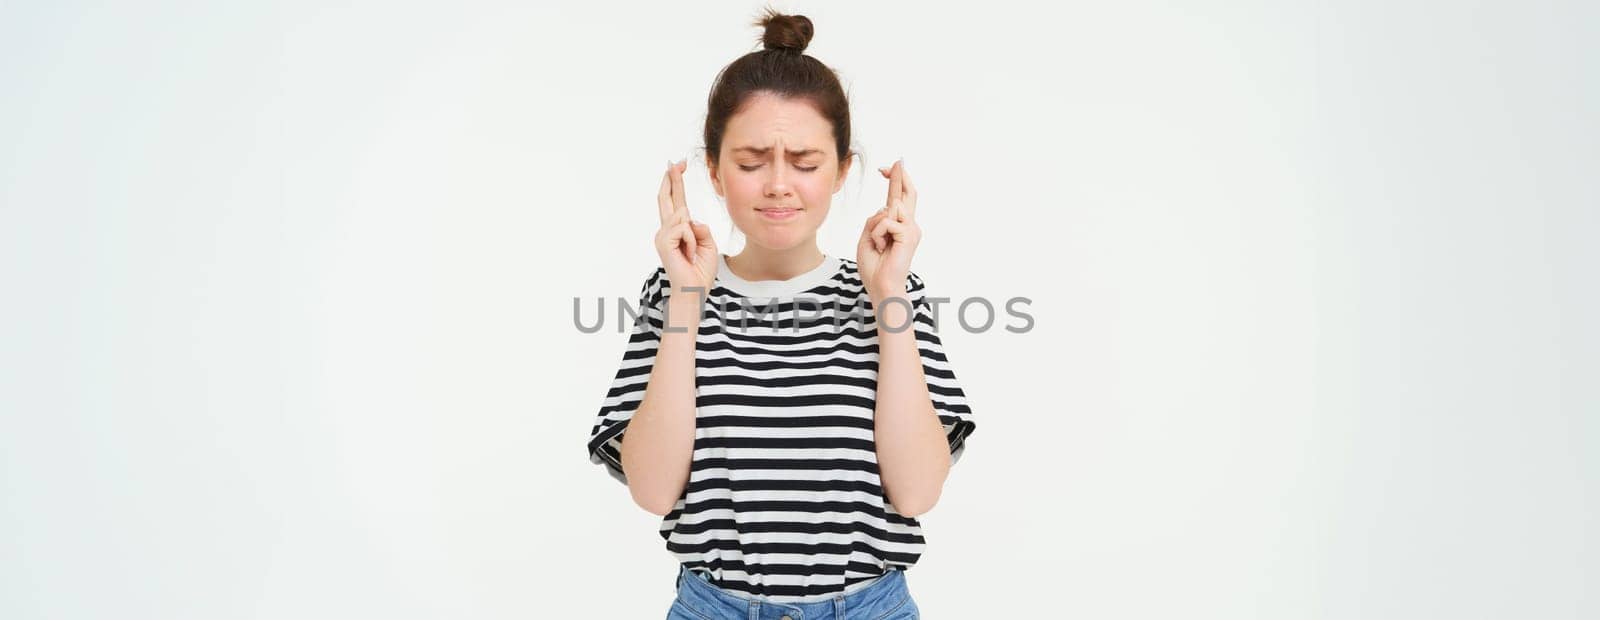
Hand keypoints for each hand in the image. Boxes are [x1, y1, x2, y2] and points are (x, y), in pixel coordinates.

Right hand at [655, 159, 717, 292]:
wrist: (694, 289)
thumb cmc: (700, 269)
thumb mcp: (707, 243)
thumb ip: (700, 228)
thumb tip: (689, 218)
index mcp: (677, 229)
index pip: (676, 200)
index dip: (676, 182)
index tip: (678, 166)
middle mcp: (666, 230)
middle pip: (667, 198)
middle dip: (672, 179)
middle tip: (675, 162)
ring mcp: (663, 236)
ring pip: (682, 214)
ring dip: (694, 235)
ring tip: (692, 253)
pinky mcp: (663, 242)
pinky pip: (684, 228)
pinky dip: (692, 241)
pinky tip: (688, 254)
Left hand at [856, 159, 919, 299]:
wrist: (881, 287)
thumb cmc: (874, 267)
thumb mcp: (867, 237)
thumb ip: (874, 220)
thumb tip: (885, 208)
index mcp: (898, 226)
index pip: (897, 198)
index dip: (895, 181)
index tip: (888, 168)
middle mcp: (909, 225)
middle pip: (907, 193)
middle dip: (900, 176)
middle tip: (897, 160)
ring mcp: (911, 229)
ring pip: (890, 208)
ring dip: (876, 226)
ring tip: (879, 245)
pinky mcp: (909, 235)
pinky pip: (886, 222)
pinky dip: (878, 234)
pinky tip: (882, 247)